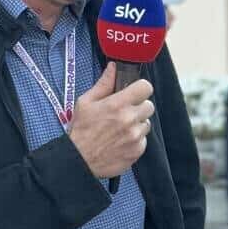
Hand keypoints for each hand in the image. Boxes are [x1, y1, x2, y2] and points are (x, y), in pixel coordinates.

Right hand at [68, 62, 154, 178]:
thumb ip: (103, 84)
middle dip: (138, 107)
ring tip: (120, 129)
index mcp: (117, 104)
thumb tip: (113, 67)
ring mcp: (135, 136)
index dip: (140, 89)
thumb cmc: (81, 130)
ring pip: (146, 123)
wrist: (79, 160)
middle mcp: (130, 119)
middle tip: (124, 113)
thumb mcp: (86, 102)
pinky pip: (143, 140)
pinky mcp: (138, 150)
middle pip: (149, 105)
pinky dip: (135, 140)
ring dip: (137, 124)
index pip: (145, 87)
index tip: (133, 93)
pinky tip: (121, 141)